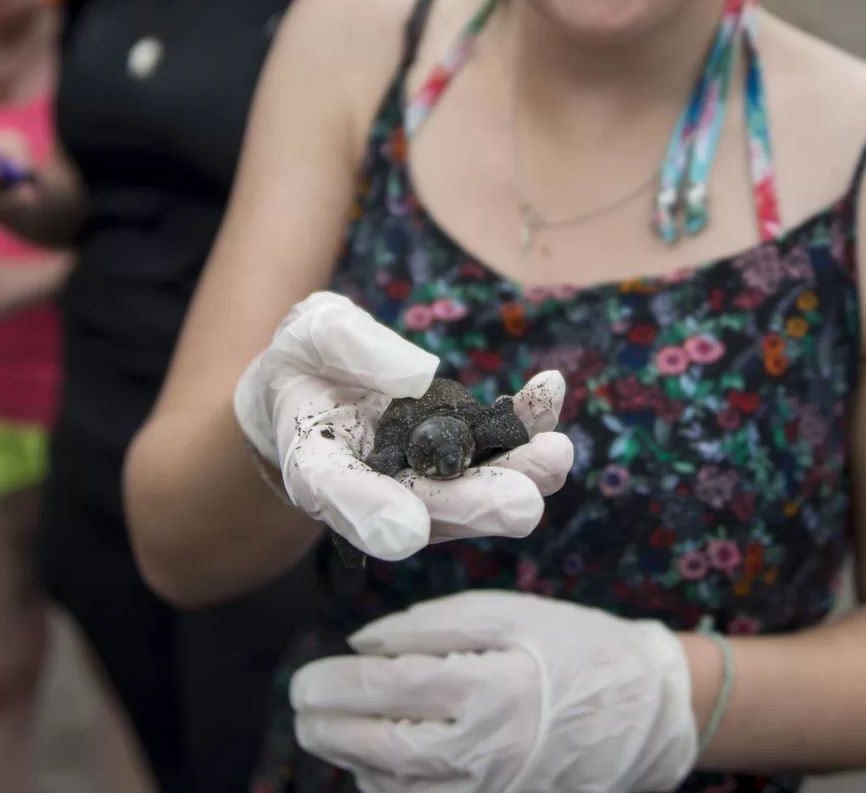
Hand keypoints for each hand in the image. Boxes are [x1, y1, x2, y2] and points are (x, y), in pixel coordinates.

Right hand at [233, 292, 572, 561]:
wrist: (323, 379)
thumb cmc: (308, 359)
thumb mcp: (311, 333)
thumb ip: (349, 346)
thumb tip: (417, 374)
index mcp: (315, 465)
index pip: (334, 494)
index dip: (368, 513)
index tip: (406, 532)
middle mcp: (375, 489)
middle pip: (424, 506)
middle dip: (476, 506)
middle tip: (523, 506)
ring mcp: (425, 480)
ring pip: (474, 489)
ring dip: (519, 475)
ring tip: (557, 453)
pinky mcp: (463, 458)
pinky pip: (499, 446)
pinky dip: (528, 422)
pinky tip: (551, 389)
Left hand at [292, 591, 697, 792]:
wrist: (648, 712)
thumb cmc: (576, 648)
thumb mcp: (508, 614)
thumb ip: (430, 626)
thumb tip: (363, 645)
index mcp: (488, 689)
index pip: (384, 692)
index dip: (333, 687)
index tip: (304, 677)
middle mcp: (486, 752)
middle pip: (379, 749)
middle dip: (327, 730)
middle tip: (301, 708)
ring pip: (396, 790)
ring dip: (352, 762)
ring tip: (329, 732)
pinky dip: (389, 790)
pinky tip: (374, 764)